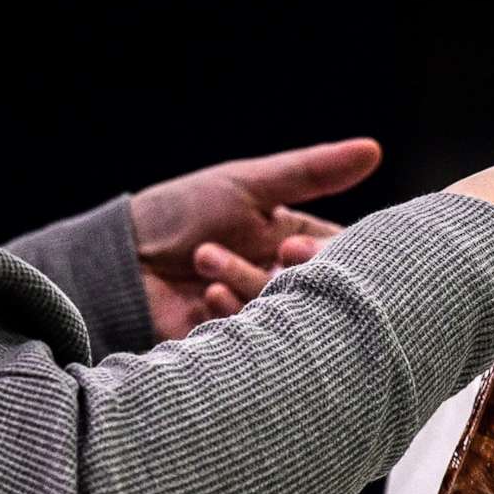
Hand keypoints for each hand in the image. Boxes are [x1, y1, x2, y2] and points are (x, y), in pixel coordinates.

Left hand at [130, 138, 382, 339]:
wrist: (120, 260)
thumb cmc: (181, 214)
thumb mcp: (248, 185)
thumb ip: (312, 173)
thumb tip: (373, 149)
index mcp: (295, 240)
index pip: (338, 253)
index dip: (330, 254)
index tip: (300, 247)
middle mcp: (284, 280)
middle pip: (316, 288)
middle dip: (289, 274)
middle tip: (269, 257)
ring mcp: (263, 314)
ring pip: (285, 312)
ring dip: (245, 283)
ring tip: (205, 258)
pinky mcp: (239, 344)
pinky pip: (256, 338)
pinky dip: (231, 314)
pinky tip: (204, 295)